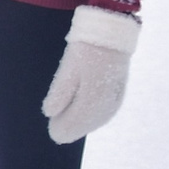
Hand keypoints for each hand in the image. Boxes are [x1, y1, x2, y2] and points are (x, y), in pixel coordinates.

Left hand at [42, 7, 138, 142]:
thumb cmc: (85, 49)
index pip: (76, 122)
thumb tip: (49, 113)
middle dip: (72, 128)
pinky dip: (95, 118)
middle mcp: (107, 103)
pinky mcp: (119, 91)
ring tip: (69, 128)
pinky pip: (106, 112)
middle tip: (57, 134)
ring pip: (98, 119)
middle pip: (87, 123)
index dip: (63, 129)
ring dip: (84, 124)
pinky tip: (88, 118)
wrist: (112, 34)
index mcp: (92, 99)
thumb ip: (60, 93)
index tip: (52, 133)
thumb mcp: (68, 69)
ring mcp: (115, 98)